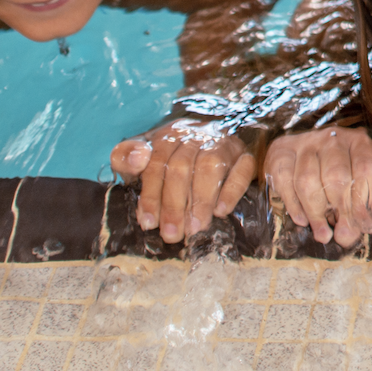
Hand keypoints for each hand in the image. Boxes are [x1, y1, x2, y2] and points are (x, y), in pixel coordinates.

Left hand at [112, 119, 255, 243]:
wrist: (208, 138)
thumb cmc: (168, 158)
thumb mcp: (141, 157)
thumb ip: (126, 157)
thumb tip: (137, 158)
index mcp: (167, 137)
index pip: (156, 164)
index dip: (151, 195)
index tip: (148, 223)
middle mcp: (195, 137)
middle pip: (181, 167)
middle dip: (174, 204)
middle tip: (172, 233)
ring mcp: (222, 145)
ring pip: (211, 166)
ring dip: (201, 200)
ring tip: (194, 228)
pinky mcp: (244, 156)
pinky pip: (242, 169)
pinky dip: (231, 191)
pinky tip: (221, 211)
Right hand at [263, 127, 371, 247]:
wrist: (302, 152)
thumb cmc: (341, 166)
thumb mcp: (365, 167)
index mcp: (357, 141)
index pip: (364, 168)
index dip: (366, 201)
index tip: (366, 225)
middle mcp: (331, 138)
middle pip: (336, 176)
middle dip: (342, 211)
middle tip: (345, 235)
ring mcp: (303, 144)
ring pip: (308, 181)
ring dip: (316, 213)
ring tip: (324, 234)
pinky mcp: (280, 154)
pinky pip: (285, 182)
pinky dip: (294, 205)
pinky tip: (303, 221)